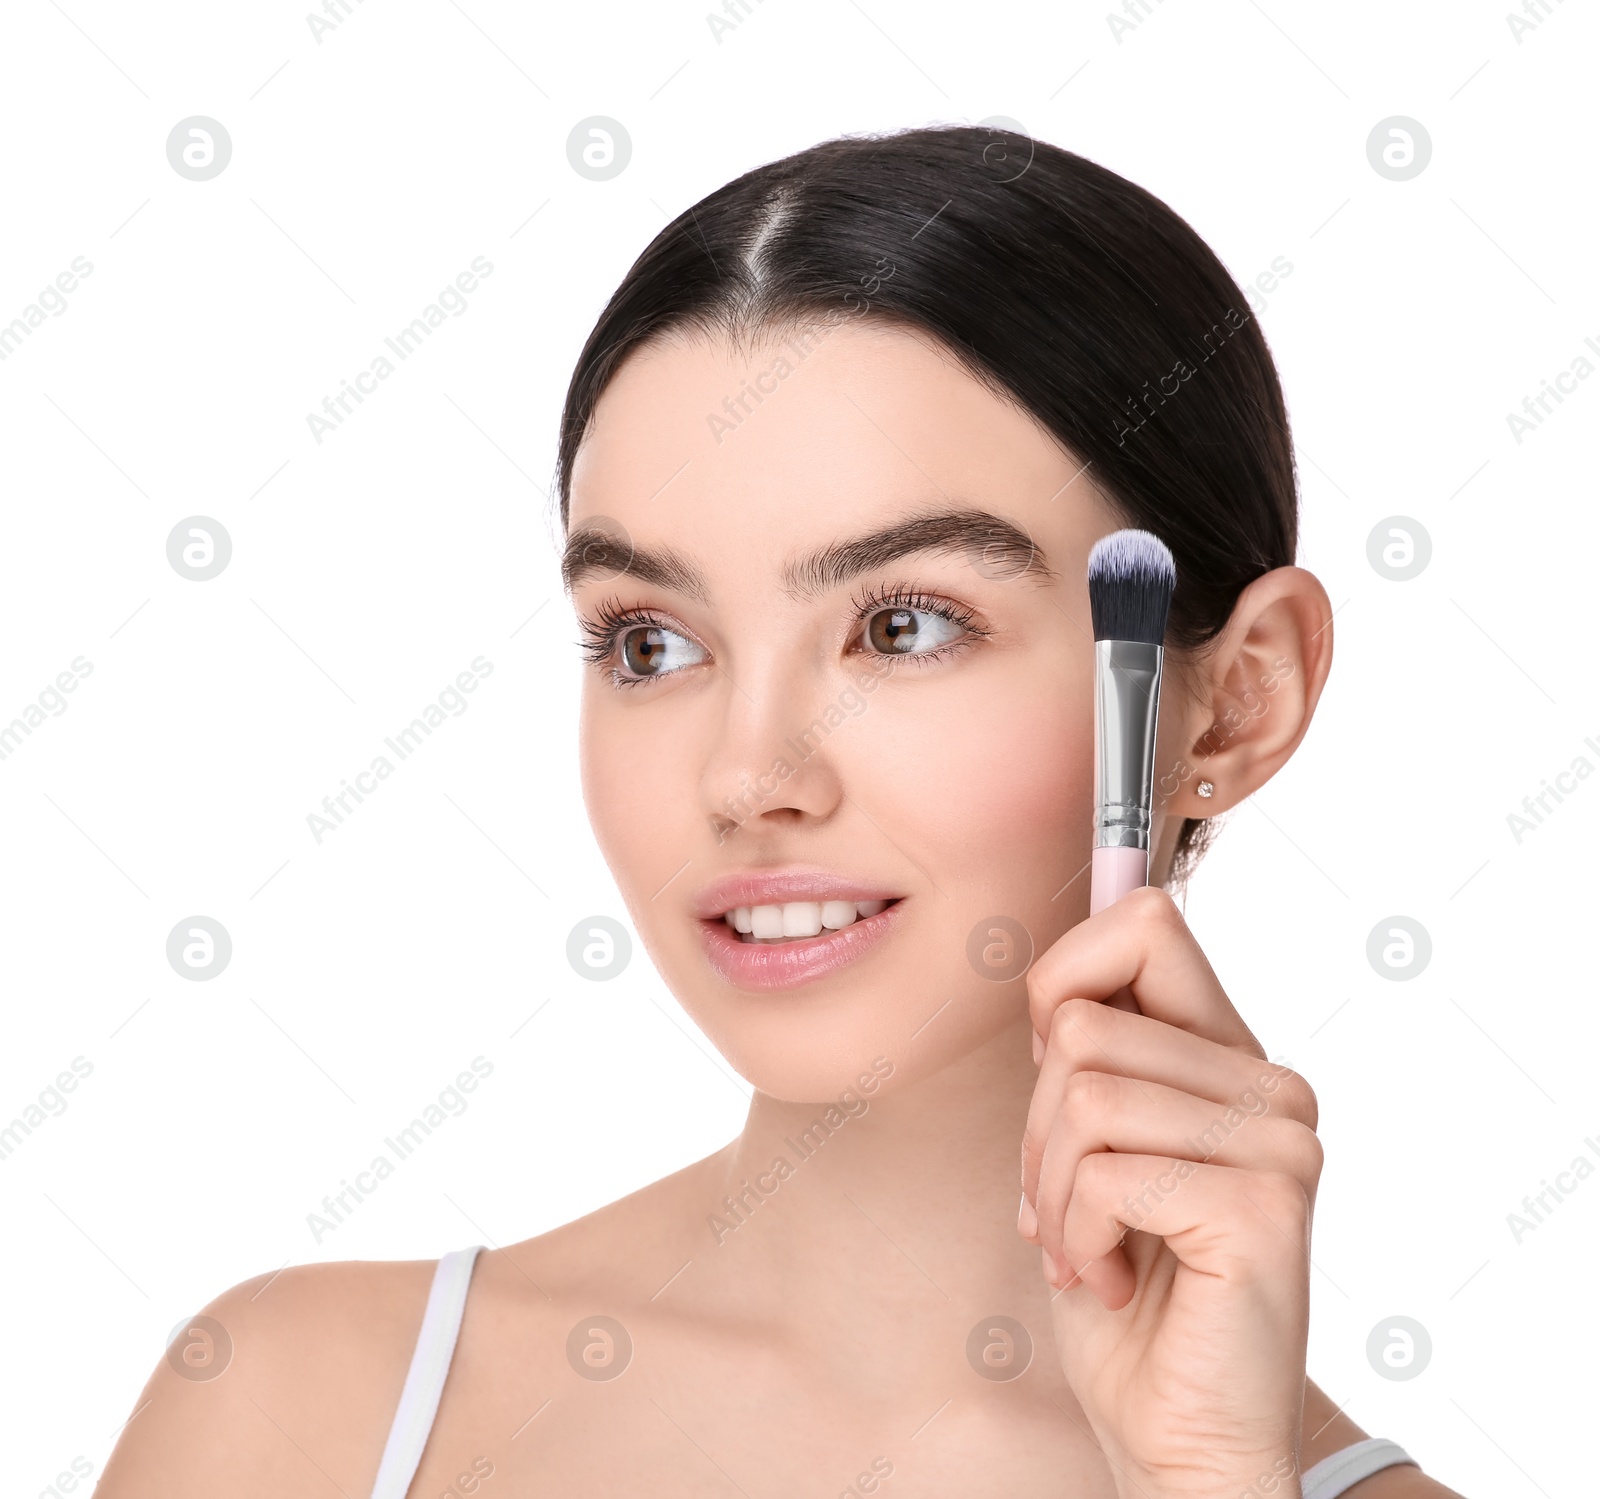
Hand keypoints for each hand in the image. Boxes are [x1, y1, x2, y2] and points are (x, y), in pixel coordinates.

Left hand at [1018, 885, 1320, 1498]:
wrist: (1177, 1432)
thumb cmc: (1126, 1288)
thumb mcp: (1090, 1147)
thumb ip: (1089, 1059)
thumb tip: (1054, 981)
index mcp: (1229, 1056)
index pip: (1145, 922)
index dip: (1065, 976)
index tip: (1050, 1064)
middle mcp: (1270, 1087)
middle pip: (1082, 1023)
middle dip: (1036, 1126)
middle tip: (1062, 1206)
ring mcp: (1277, 1142)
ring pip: (1083, 1094)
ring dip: (1051, 1188)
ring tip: (1086, 1246)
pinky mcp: (1263, 1204)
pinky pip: (1105, 1171)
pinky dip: (1076, 1233)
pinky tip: (1113, 1279)